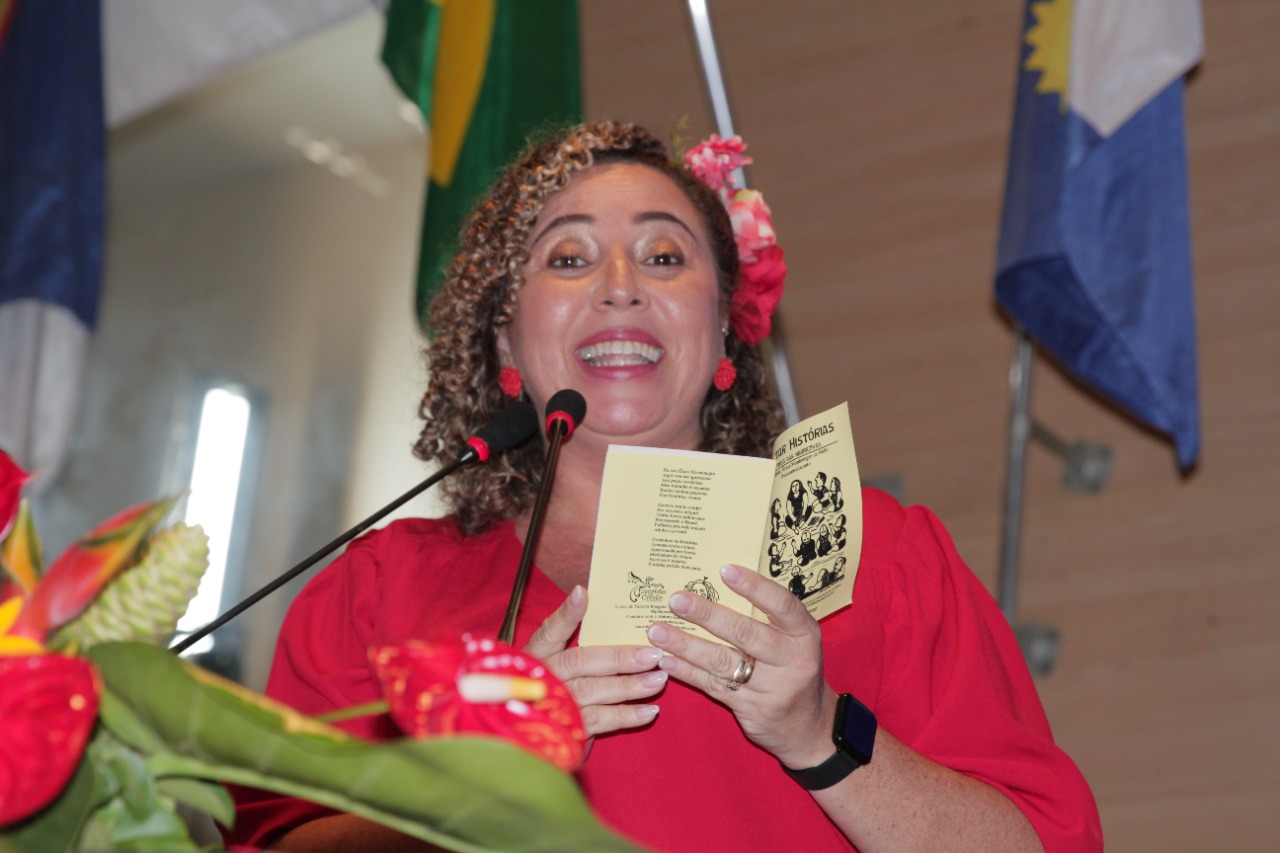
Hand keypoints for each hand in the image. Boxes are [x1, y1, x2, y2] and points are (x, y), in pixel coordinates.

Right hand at [524, 585, 665, 737]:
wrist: (536, 727)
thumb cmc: (553, 680)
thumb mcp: (553, 654)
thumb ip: (568, 628)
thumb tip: (585, 592)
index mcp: (539, 654)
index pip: (550, 630)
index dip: (566, 613)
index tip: (583, 593)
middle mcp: (545, 677)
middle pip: (581, 662)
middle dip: (619, 658)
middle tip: (653, 654)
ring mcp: (557, 704)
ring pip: (594, 691)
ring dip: (630, 686)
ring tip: (659, 679)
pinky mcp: (570, 729)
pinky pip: (601, 720)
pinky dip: (627, 715)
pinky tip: (651, 710)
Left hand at [646, 564, 836, 769]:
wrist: (808, 727)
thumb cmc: (794, 669)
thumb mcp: (795, 641)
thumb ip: (768, 618)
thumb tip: (719, 583)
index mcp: (804, 634)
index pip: (782, 605)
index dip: (754, 587)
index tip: (724, 570)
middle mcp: (791, 660)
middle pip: (745, 633)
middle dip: (707, 615)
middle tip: (677, 600)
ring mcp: (772, 687)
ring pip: (723, 662)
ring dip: (686, 645)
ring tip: (657, 631)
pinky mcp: (751, 708)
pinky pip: (713, 686)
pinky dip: (687, 672)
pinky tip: (666, 660)